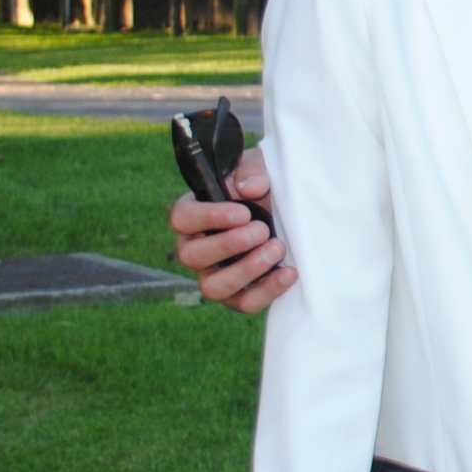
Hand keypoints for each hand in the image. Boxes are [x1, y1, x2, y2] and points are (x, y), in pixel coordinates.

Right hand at [170, 144, 296, 312]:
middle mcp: (196, 249)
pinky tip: (289, 272)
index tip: (243, 213)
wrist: (288, 212)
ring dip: (247, 270)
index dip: (210, 218)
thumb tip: (250, 189)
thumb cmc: (263, 188)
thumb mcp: (259, 169)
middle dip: (229, 244)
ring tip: (277, 249)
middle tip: (262, 230)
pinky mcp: (238, 296)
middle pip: (191, 256)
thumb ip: (252, 172)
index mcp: (193, 216)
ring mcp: (214, 275)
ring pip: (213, 286)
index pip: (182, 219)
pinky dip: (267, 291)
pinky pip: (243, 303)